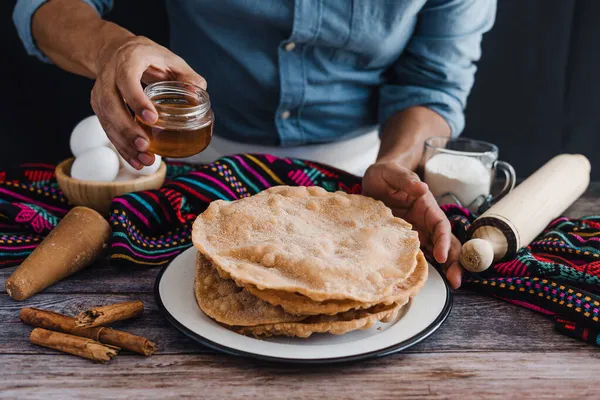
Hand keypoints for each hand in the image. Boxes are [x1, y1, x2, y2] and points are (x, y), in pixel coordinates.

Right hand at [91, 36, 205, 168]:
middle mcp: (109, 75)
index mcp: (127, 60)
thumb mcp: (170, 58)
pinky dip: (122, 146)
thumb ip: (187, 75)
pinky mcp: (99, 106)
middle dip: (127, 129)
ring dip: (124, 143)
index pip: (127, 80)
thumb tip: (199, 93)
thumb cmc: (147, 56)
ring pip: (107, 120)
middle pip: (111, 104)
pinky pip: (107, 128)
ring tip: (144, 160)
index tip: (152, 118)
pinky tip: (136, 160)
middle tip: (145, 145)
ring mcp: (100, 92)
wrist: (114, 50)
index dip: (137, 100)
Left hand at [362, 161, 462, 288]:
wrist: (374, 180)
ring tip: (450, 284)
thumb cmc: (385, 174)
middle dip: (453, 260)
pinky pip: (417, 254)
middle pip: (444, 242)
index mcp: (426, 206)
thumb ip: (405, 179)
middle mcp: (425, 221)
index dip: (443, 240)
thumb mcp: (392, 172)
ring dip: (445, 267)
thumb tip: (422, 188)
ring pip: (435, 251)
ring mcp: (417, 232)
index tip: (441, 255)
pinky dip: (423, 267)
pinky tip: (422, 280)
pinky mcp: (405, 240)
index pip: (440, 225)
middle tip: (456, 281)